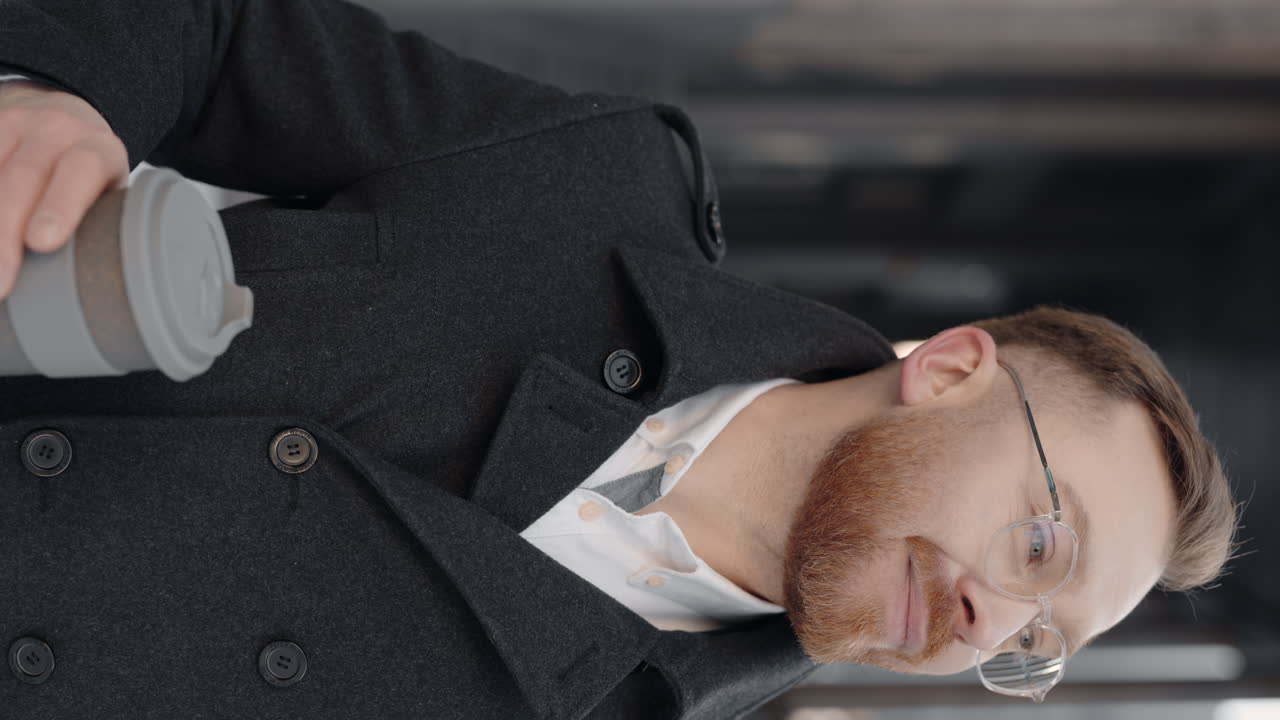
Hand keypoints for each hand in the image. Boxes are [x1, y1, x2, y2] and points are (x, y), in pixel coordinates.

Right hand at [0, 80, 129, 300]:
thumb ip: (107, 221)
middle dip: (5, 232)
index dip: (61, 205)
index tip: (44, 243)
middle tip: (1, 282)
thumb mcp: (108, 186)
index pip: (80, 171)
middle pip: (23, 177)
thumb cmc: (88, 170)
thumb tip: (117, 292)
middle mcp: (50, 131)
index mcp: (96, 148)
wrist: (55, 112)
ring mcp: (8, 127)